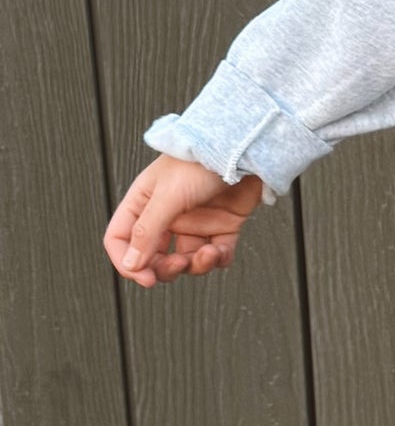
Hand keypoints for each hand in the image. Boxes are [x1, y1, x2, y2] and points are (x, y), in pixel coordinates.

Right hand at [104, 154, 263, 287]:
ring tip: (209, 253)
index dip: (128, 263)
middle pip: (153, 257)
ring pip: (187, 261)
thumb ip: (147, 232)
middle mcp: (166, 215)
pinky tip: (221, 249)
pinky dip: (219, 258)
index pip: (121, 240)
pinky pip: (216, 255)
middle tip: (179, 265)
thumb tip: (130, 265)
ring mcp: (195, 222)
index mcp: (143, 204)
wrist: (243, 147)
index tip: (145, 278)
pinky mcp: (223, 226)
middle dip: (166, 268)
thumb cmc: (199, 162)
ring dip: (197, 265)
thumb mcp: (167, 196)